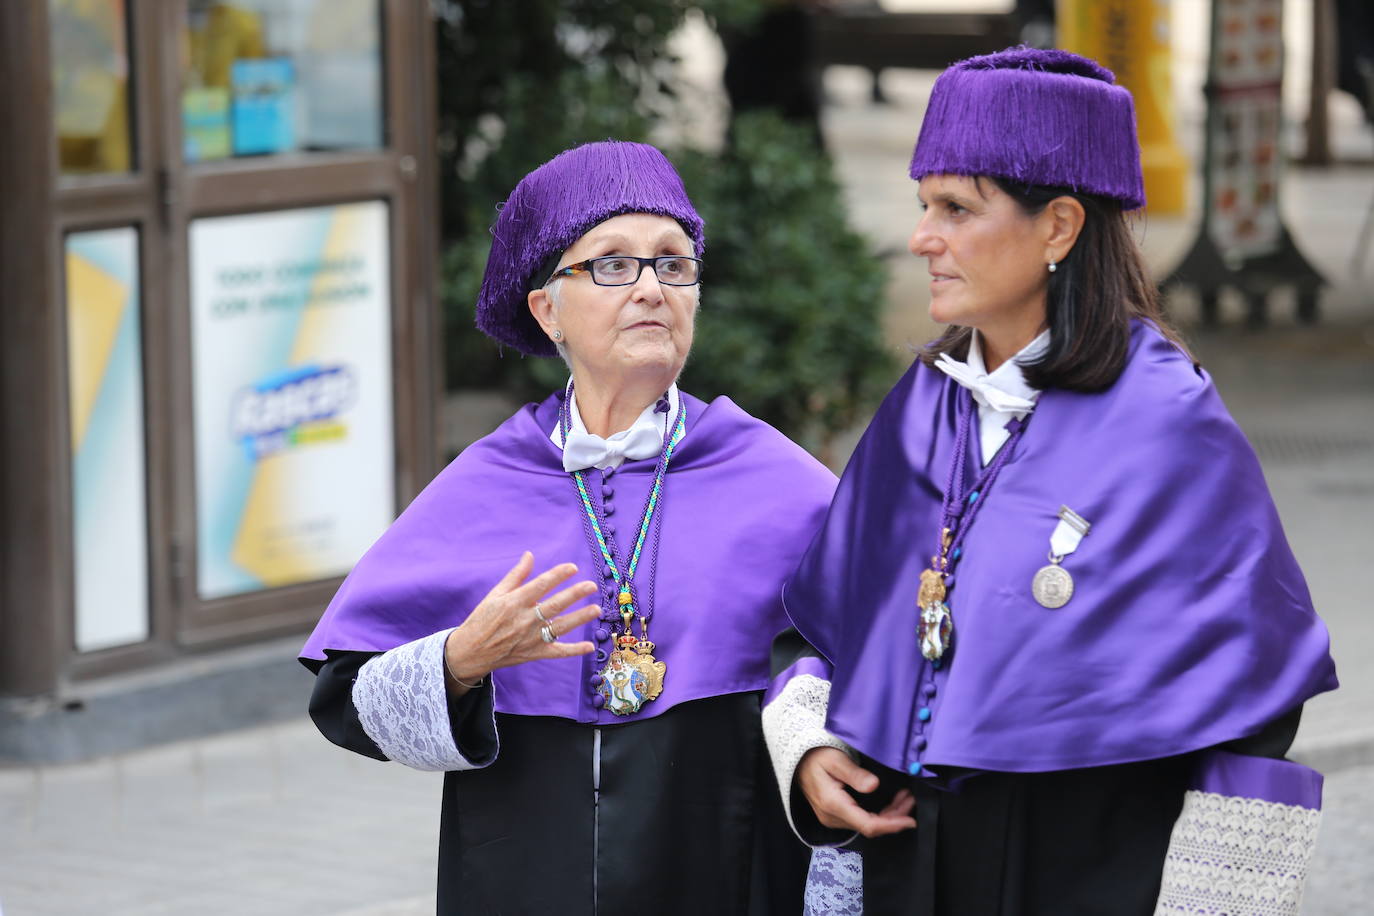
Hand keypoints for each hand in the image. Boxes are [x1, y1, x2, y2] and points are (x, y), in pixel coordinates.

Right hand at [443, 552, 599, 691]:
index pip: (541, 585)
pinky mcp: (534, 653)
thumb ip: (516, 575)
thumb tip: (530, 555)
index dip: (558, 575)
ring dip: (579, 618)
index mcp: (514, 602)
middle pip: (554, 605)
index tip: (573, 567)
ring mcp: (530, 638)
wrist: (471, 651)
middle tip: (591, 585)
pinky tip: (589, 647)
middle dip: (574, 594)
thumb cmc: (483, 619)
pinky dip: (574, 650)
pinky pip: (557, 652)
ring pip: (560, 627)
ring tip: (596, 609)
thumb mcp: (495, 594)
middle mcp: (524, 620)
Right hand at [796, 747, 916, 837]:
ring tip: (904, 799)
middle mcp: (833, 817)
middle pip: (870, 826)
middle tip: (910, 800)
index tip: (910, 820)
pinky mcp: (836, 816)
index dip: (891, 825)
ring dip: (889, 815)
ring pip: (867, 825)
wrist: (798, 760)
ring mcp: (833, 819)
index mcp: (833, 804)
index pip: (868, 825)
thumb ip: (854, 774)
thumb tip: (874, 785)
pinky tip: (890, 804)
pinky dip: (879, 814)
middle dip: (894, 817)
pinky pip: (861, 820)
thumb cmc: (816, 756)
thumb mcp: (835, 759)